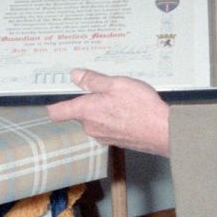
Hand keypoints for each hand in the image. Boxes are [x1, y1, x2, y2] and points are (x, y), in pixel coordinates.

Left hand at [46, 68, 170, 155]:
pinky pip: (108, 125)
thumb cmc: (141, 108)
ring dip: (103, 108)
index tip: (53, 95)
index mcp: (86, 112)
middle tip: (105, 88)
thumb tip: (76, 75)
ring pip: (95, 118)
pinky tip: (129, 110)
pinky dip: (114, 117)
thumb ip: (93, 80)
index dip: (53, 103)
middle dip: (89, 100)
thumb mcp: (116, 84)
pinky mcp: (116, 140)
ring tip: (122, 98)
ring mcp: (103, 136)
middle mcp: (91, 127)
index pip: (57, 112)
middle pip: (80, 112)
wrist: (163, 132)